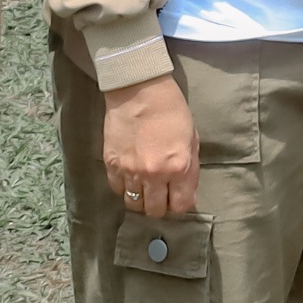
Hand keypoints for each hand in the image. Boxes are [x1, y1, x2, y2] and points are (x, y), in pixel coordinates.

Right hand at [103, 74, 198, 216]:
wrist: (140, 92)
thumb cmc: (172, 111)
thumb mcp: (192, 139)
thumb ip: (190, 168)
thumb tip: (187, 193)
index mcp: (179, 167)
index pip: (181, 205)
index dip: (181, 205)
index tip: (180, 199)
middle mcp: (154, 174)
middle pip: (155, 210)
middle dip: (161, 206)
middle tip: (163, 195)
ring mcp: (130, 172)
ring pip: (134, 204)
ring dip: (142, 200)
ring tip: (146, 189)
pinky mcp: (111, 166)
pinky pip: (118, 190)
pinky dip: (125, 188)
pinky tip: (131, 178)